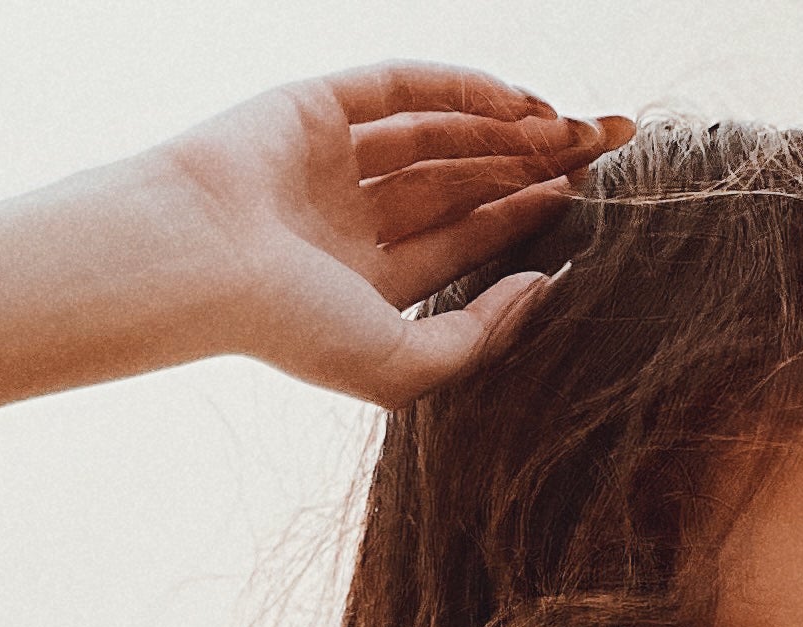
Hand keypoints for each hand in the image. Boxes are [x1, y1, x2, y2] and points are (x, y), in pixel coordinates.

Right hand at [147, 65, 631, 407]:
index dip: (523, 217)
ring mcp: (334, 158)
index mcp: (367, 283)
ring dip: (507, 127)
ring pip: (440, 133)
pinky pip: (405, 87)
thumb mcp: (406, 364)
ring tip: (572, 128)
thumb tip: (548, 284)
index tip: (583, 197)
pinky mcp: (317, 104)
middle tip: (602, 148)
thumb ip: (480, 336)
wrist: (200, 263)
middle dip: (530, 163)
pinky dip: (463, 88)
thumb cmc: (292, 328)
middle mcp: (352, 218)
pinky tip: (520, 103)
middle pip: (461, 181)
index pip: (462, 241)